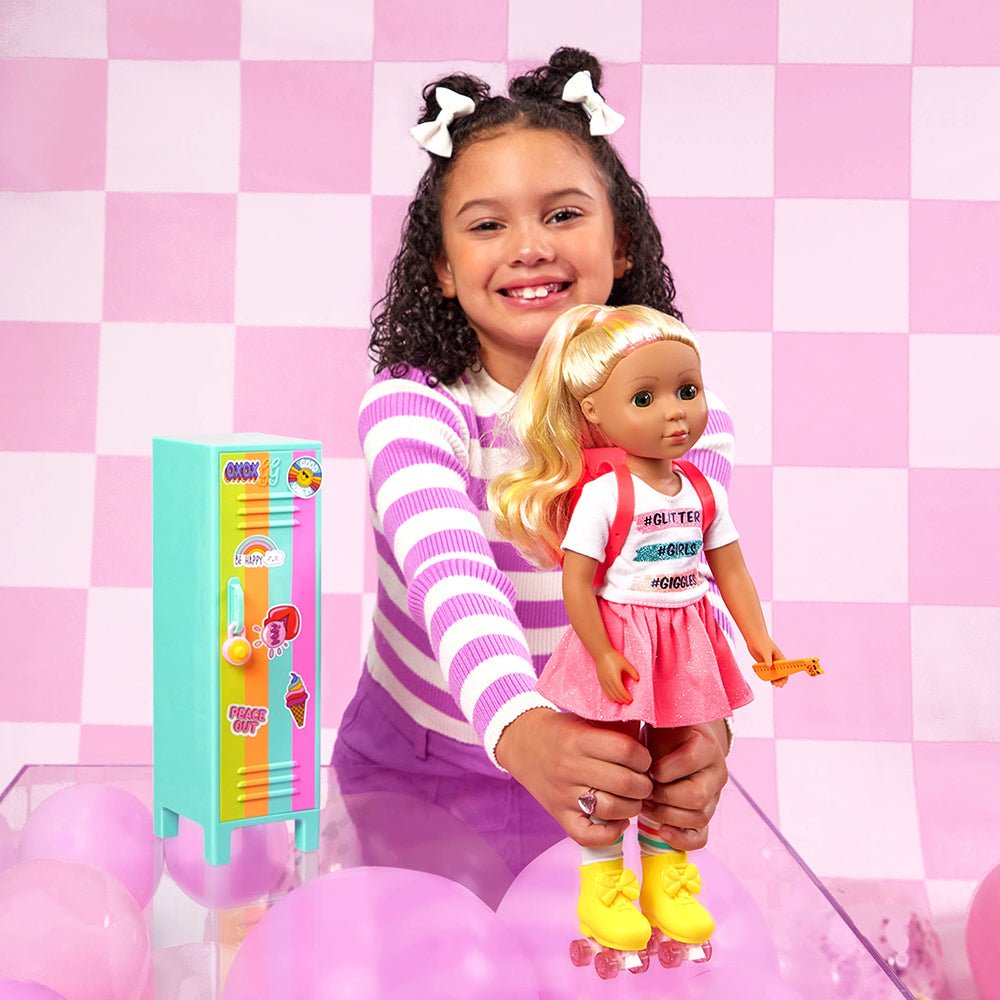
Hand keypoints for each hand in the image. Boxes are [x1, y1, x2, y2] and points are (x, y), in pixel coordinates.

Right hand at [495, 708, 652, 847]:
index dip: (644, 757)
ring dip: (633, 807)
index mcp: (579, 739)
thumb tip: (651, 738)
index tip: (645, 759)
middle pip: (624, 783)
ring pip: (611, 810)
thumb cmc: (561, 730)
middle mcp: (570, 767)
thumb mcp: (584, 719)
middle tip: (645, 781)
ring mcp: (563, 794)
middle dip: (645, 785)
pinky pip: (587, 835)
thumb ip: (614, 728)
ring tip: (634, 799)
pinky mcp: (558, 814)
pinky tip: (619, 821)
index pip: (626, 750)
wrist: (521, 742)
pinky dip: (610, 834)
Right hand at [595, 650, 638, 702]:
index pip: (621, 691)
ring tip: (622, 701)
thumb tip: (638, 679)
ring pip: (610, 694)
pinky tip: (614, 699)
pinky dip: (610, 696)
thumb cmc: (614, 657)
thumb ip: (632, 672)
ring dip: (616, 699)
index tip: (631, 699)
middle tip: (628, 702)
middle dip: (622, 699)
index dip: (626, 696)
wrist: (601, 653)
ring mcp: (603, 682)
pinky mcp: (600, 681)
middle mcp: (608, 681)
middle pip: (616, 694)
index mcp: (615, 677)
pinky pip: (605, 692)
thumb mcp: (625, 663)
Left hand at [642, 721, 728, 851]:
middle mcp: (716, 773)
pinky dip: (681, 838)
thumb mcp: (663, 723)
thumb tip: (637, 705)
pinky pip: (701, 836)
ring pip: (698, 817)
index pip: (690, 760)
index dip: (664, 768)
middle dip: (664, 796)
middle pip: (696, 796)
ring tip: (646, 806)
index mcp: (706, 746)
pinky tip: (662, 830)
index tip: (648, 768)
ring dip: (666, 815)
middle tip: (644, 791)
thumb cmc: (664, 735)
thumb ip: (656, 718)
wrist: (679, 746)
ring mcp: (713, 797)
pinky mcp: (705, 816)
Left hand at [750, 636, 787, 687]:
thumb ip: (767, 659)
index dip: (785, 677)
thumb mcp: (765, 650)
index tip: (782, 682)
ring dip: (774, 679)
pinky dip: (766, 676)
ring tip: (773, 683)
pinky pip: (766, 672)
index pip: (786, 670)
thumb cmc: (762, 642)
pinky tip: (765, 678)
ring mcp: (769, 663)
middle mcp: (776, 662)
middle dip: (779, 680)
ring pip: (773, 674)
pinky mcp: (763, 663)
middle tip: (776, 684)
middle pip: (780, 674)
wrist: (753, 637)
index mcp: (780, 658)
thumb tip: (769, 666)